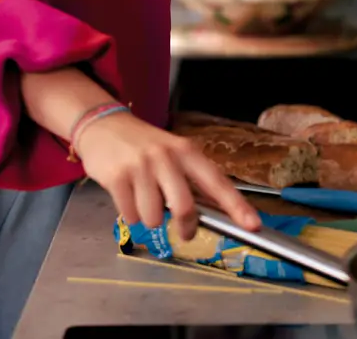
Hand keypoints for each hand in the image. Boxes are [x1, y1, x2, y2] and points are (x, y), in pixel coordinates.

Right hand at [74, 112, 260, 240]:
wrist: (104, 125)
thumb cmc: (145, 146)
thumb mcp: (173, 153)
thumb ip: (192, 180)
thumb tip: (216, 213)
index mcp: (187, 152)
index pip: (217, 182)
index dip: (236, 206)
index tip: (253, 225)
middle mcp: (166, 157)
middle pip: (184, 208)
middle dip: (186, 227)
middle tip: (184, 231)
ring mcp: (140, 167)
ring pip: (153, 217)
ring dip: (150, 218)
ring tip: (145, 199)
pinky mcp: (117, 177)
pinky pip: (130, 215)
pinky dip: (131, 214)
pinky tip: (128, 196)